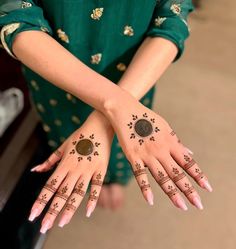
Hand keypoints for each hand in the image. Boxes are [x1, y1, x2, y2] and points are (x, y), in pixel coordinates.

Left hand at [28, 112, 113, 232]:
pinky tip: (89, 212)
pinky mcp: (101, 170)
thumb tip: (35, 170)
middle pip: (61, 193)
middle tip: (44, 226)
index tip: (33, 215)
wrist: (98, 126)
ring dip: (69, 209)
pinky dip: (93, 199)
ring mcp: (88, 170)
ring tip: (62, 223)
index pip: (50, 186)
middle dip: (52, 211)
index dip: (40, 201)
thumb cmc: (79, 136)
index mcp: (64, 164)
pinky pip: (97, 187)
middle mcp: (74, 169)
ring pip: (78, 193)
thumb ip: (49, 160)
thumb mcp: (62, 147)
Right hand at [104, 92, 212, 209]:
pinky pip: (140, 174)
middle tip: (199, 204)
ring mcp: (147, 154)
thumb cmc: (146, 118)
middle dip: (189, 189)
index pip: (187, 162)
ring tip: (182, 206)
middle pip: (177, 173)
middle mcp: (161, 150)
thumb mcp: (165, 127)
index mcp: (170, 142)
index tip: (207, 188)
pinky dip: (145, 188)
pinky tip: (150, 200)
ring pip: (162, 177)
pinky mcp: (133, 156)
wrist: (126, 110)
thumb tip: (190, 154)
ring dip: (172, 193)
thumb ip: (177, 142)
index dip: (198, 175)